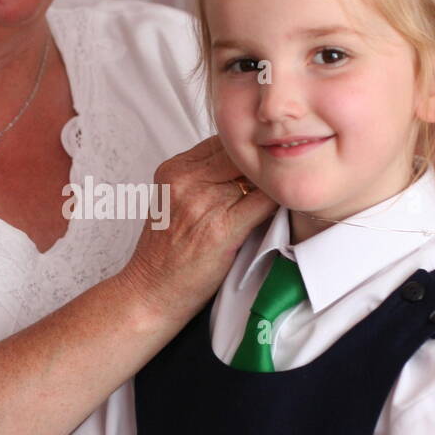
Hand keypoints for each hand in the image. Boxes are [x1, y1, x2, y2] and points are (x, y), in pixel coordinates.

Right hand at [118, 136, 276, 327]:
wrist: (150, 292)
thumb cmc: (166, 254)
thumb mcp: (174, 203)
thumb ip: (203, 179)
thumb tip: (246, 166)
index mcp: (173, 170)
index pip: (222, 142)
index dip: (246, 153)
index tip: (261, 163)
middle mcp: (185, 181)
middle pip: (240, 154)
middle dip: (261, 166)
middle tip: (279, 177)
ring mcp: (202, 203)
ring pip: (253, 176)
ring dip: (272, 184)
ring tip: (285, 193)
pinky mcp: (221, 228)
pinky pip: (263, 203)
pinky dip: (277, 203)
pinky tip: (283, 209)